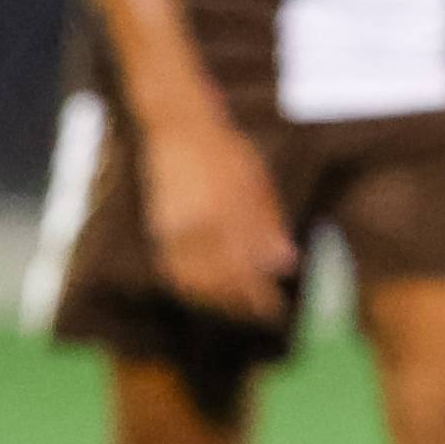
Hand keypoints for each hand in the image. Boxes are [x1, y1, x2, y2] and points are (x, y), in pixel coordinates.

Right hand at [139, 110, 297, 324]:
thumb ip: (268, 225)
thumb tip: (285, 264)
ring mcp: (174, 229)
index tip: (275, 309)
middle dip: (242, 302)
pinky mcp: (159, 231)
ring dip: (218, 301)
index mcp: (225, 213)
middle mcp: (197, 225)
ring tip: (239, 308)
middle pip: (221, 279)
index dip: (260, 294)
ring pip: (196, 281)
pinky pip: (175, 271)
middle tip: (262, 313)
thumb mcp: (257, 183)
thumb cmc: (225, 154)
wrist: (178, 130)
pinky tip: (210, 294)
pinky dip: (193, 288)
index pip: (245, 267)